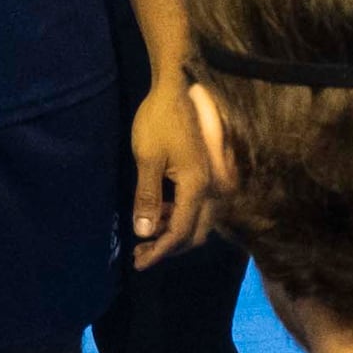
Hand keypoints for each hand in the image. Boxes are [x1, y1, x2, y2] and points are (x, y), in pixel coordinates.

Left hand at [123, 80, 215, 268]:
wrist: (177, 89)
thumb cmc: (158, 120)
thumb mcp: (146, 159)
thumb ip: (147, 198)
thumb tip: (144, 233)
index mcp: (198, 186)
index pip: (181, 232)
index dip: (160, 251)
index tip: (139, 263)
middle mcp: (212, 188)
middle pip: (195, 233)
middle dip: (168, 248)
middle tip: (139, 255)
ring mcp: (213, 182)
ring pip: (198, 222)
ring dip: (172, 233)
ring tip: (143, 239)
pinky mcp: (208, 176)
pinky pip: (198, 208)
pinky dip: (178, 217)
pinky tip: (157, 215)